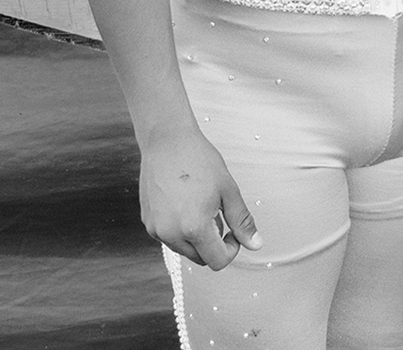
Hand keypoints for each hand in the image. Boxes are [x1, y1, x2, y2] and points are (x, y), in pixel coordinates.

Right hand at [138, 124, 261, 269]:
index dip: (231, 250)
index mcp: (194, 228)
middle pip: (200, 258)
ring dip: (196, 238)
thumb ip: (242, 221)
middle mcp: (171, 233)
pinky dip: (179, 229)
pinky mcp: (147, 221)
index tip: (233, 232)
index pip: (217, 261)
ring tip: (200, 206)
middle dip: (213, 244)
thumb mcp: (228, 190)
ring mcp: (156, 228)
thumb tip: (255, 244)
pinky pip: (168, 237)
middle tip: (218, 215)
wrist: (167, 140)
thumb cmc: (198, 160)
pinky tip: (184, 204)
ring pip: (183, 249)